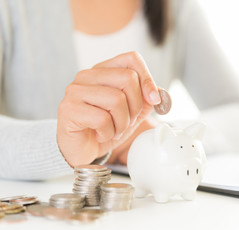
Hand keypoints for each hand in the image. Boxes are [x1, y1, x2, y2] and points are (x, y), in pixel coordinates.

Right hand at [57, 52, 159, 166]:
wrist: (83, 151)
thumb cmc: (105, 129)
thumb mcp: (132, 112)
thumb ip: (146, 99)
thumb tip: (159, 94)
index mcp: (103, 71)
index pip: (131, 59)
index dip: (147, 79)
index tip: (153, 100)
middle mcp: (87, 76)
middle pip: (128, 78)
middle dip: (135, 107)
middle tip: (127, 121)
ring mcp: (76, 91)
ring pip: (117, 99)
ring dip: (122, 123)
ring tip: (114, 130)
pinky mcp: (69, 109)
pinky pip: (102, 119)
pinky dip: (108, 133)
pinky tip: (101, 135)